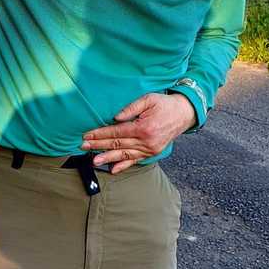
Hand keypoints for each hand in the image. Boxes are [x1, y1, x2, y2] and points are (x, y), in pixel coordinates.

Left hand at [81, 93, 195, 173]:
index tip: (87, 135)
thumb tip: (115, 118)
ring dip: (108, 158)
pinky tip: (113, 169)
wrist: (183, 114)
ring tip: (94, 161)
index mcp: (143, 127)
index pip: (116, 132)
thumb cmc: (164, 104)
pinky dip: (124, 166)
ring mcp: (149, 149)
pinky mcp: (152, 152)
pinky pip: (136, 160)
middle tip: (84, 147)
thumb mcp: (148, 99)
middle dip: (99, 146)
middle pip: (118, 144)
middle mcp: (146, 141)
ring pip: (125, 155)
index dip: (100, 134)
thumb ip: (131, 108)